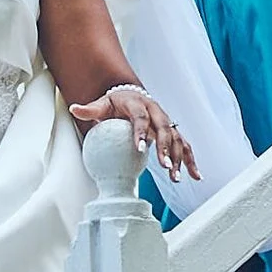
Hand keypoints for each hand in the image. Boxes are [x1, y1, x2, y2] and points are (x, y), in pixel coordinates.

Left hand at [71, 80, 197, 184]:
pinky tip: (196, 175)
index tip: (139, 149)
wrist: (132, 95)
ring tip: (175, 177)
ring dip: (179, 158)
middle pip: (165, 128)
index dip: (141, 132)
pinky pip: (184, 145)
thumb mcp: (102, 103)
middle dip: (166, 148)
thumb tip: (75, 109)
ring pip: (177, 138)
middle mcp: (156, 111)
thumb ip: (90, 109)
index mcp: (138, 103)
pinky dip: (191, 160)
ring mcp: (166, 121)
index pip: (141, 118)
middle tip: (165, 166)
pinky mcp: (172, 131)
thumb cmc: (115, 103)